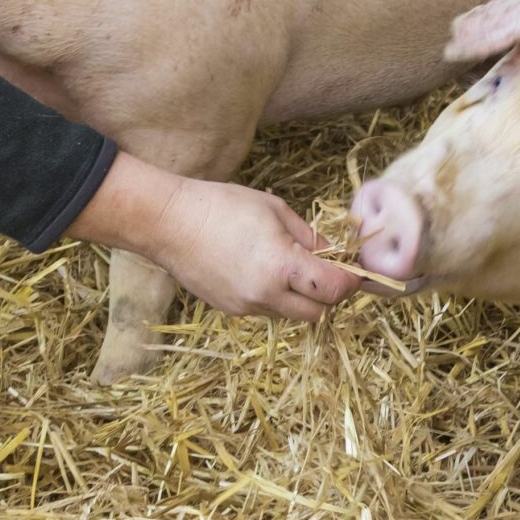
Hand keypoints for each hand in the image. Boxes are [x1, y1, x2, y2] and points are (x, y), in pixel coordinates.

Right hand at [70, 152, 360, 322]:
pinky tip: (259, 269)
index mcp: (281, 267)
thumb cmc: (221, 205)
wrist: (168, 222)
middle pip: (318, 311)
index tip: (352, 268)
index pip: (334, 289)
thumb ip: (309, 237)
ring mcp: (246, 307)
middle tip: (325, 268)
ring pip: (292, 314)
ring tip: (289, 266)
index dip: (349, 280)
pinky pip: (266, 310)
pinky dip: (274, 296)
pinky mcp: (230, 310)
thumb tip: (333, 253)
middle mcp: (265, 295)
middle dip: (328, 293)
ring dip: (301, 297)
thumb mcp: (274, 210)